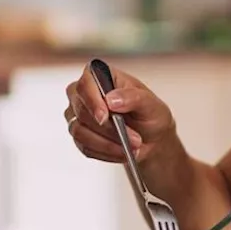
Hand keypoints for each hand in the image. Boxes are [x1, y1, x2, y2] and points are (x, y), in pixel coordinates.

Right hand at [63, 64, 180, 165]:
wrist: (151, 139)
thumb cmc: (150, 115)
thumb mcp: (151, 104)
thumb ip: (133, 97)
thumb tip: (112, 99)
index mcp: (103, 76)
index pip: (85, 82)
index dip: (92, 100)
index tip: (104, 116)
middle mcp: (86, 93)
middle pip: (81, 109)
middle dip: (108, 128)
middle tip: (133, 137)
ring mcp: (79, 114)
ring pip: (80, 131)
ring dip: (108, 143)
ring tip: (131, 147)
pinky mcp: (80, 135)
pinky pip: (84, 147)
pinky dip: (105, 152)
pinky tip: (121, 152)